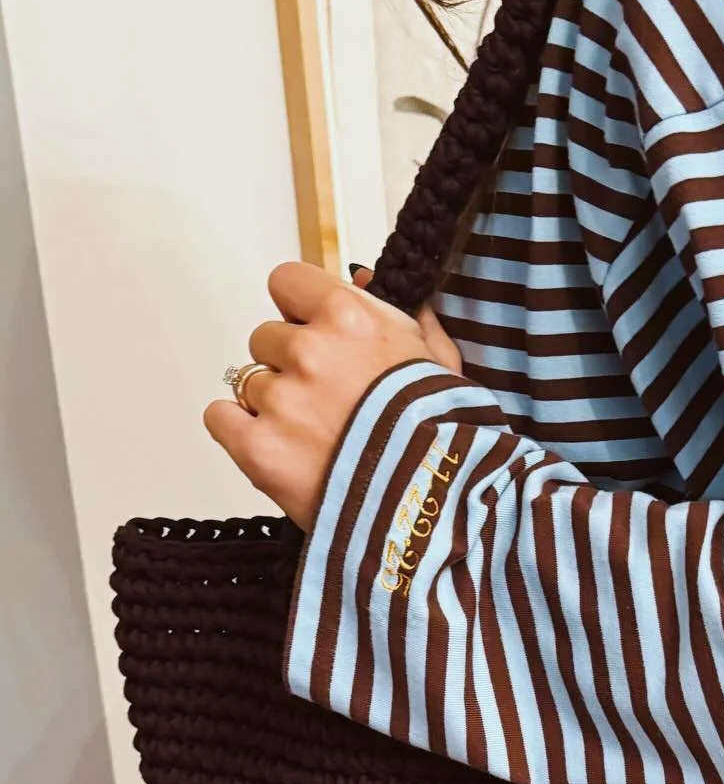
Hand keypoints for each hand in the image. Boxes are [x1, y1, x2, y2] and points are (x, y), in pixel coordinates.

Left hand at [205, 263, 462, 530]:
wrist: (432, 503)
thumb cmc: (444, 433)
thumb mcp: (440, 360)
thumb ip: (403, 313)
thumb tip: (364, 280)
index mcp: (351, 317)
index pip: (286, 281)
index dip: (299, 308)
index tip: (314, 331)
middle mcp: (309, 351)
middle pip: (265, 337)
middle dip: (290, 363)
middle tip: (327, 399)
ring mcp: (279, 401)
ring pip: (248, 382)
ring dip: (274, 403)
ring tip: (317, 436)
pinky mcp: (257, 448)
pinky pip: (220, 417)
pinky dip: (240, 431)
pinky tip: (279, 447)